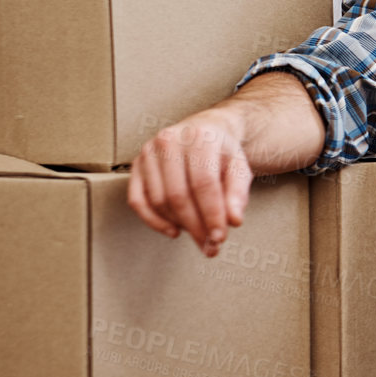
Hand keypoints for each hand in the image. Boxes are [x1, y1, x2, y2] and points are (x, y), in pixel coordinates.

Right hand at [128, 107, 254, 256]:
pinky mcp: (136, 165)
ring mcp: (148, 152)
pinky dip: (154, 221)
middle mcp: (169, 141)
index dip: (212, 214)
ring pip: (159, 200)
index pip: (204, 183)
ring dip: (179, 225)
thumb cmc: (221, 152)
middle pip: (179, 195)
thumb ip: (238, 193)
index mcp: (199, 137)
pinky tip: (173, 231)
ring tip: (198, 235)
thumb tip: (234, 220)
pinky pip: (138, 201)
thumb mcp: (239, 167)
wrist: (203, 130)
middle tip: (210, 246)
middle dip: (196, 226)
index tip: (220, 237)